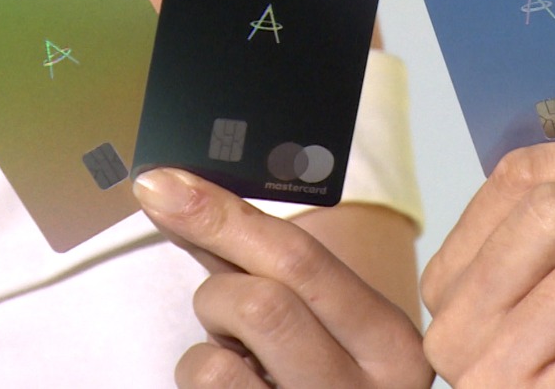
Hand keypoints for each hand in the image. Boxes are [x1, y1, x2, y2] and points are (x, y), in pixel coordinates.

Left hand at [134, 168, 432, 387]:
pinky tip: (236, 382)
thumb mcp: (317, 313)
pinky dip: (199, 374)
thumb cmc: (323, 368)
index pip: (302, 259)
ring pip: (216, 362)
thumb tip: (176, 193)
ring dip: (208, 345)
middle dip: (219, 294)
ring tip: (238, 355)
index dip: (222, 214)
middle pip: (261, 306)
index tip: (164, 186)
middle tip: (220, 307)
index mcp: (390, 343)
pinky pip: (203, 388)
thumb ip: (256, 256)